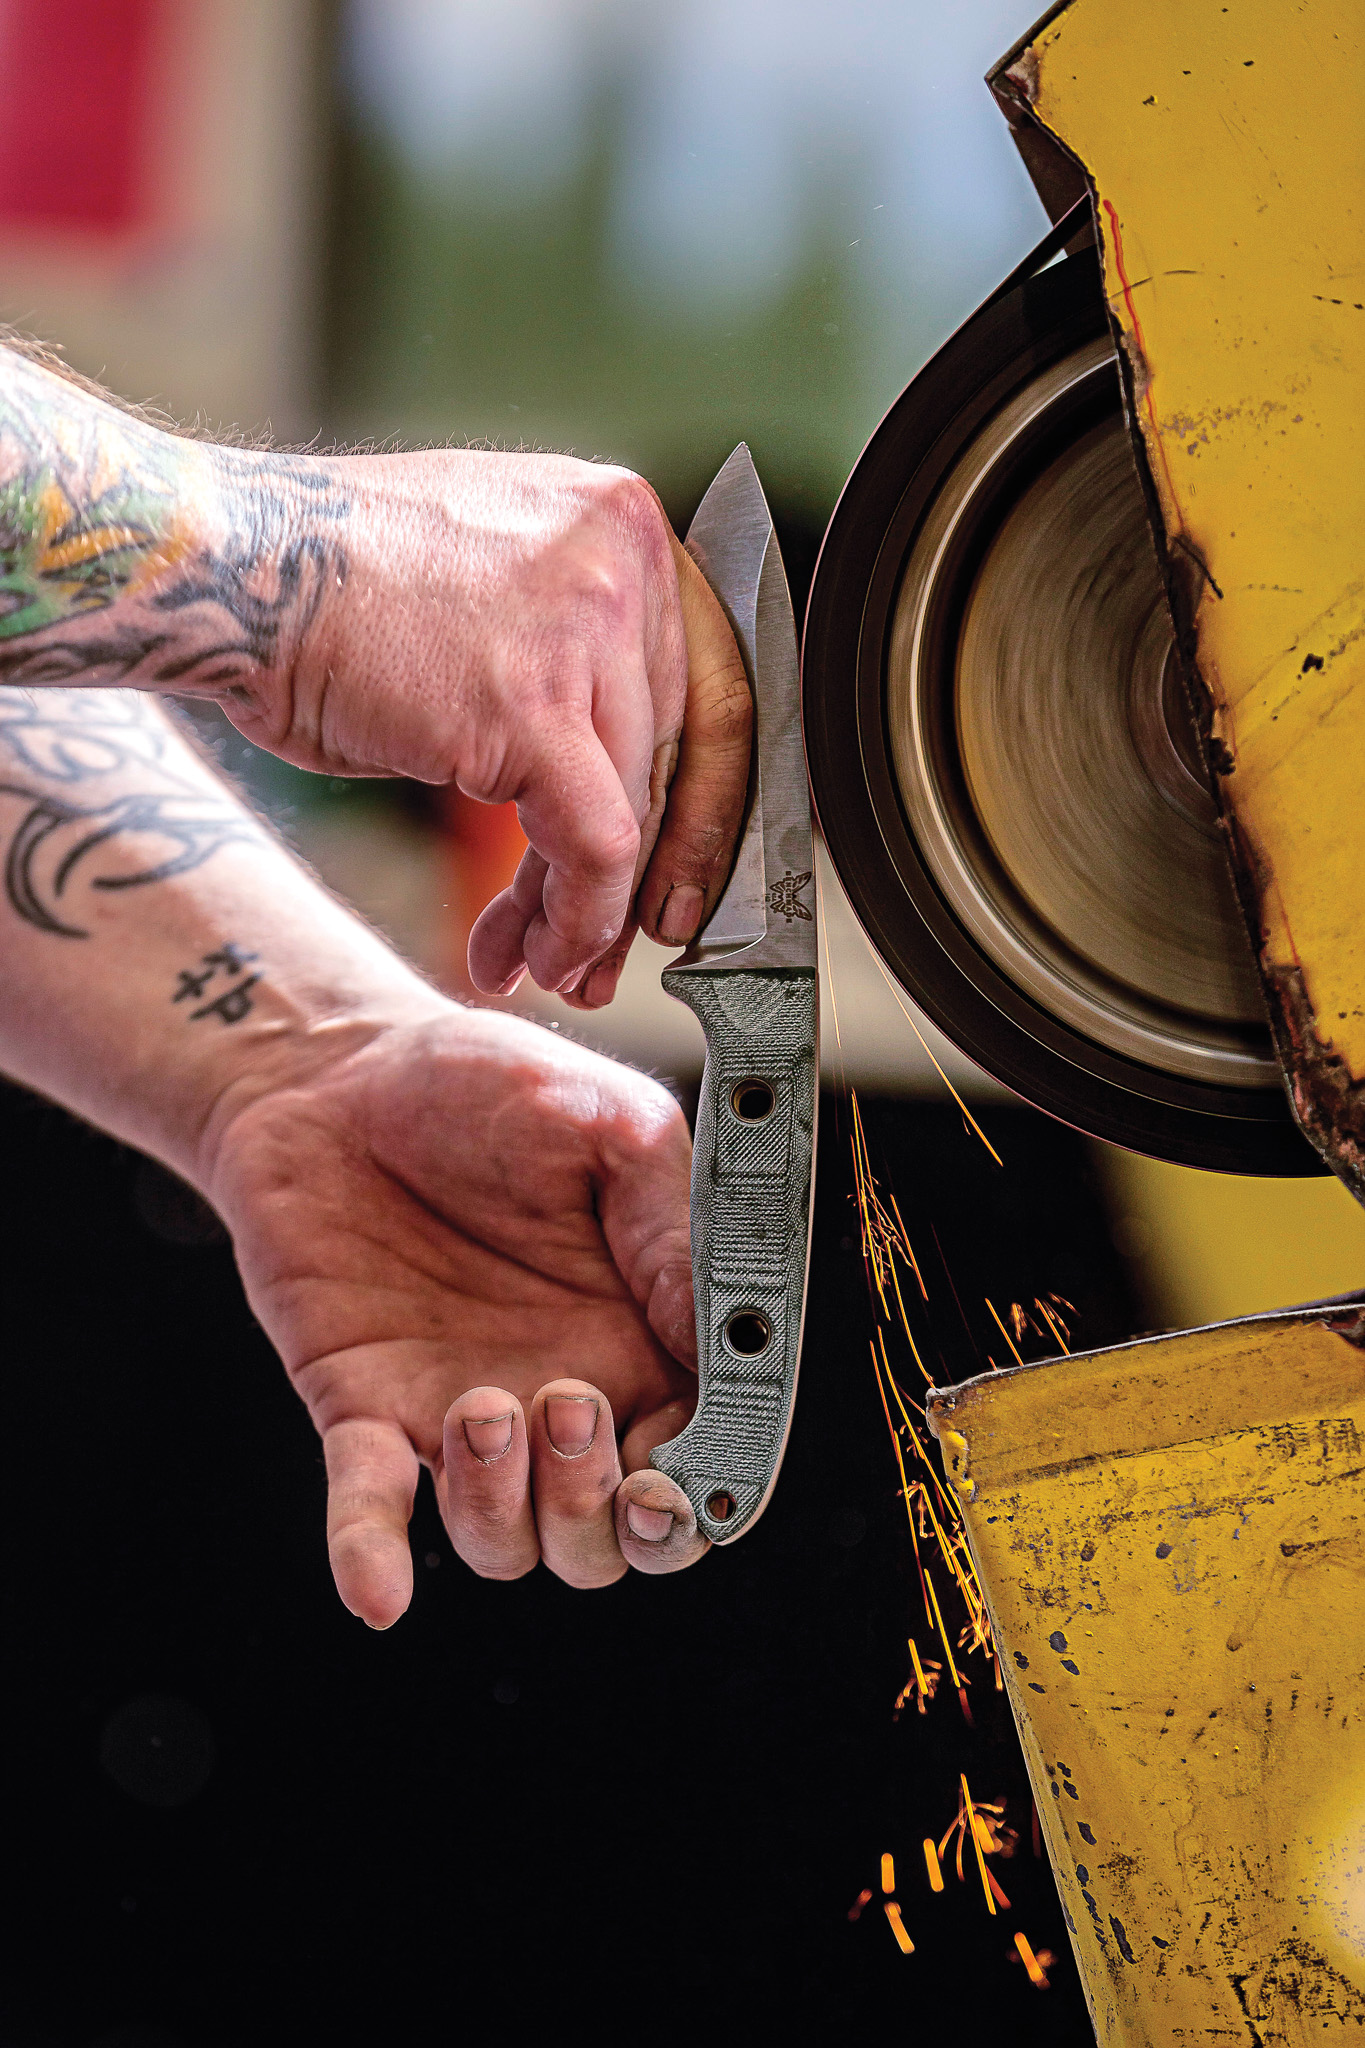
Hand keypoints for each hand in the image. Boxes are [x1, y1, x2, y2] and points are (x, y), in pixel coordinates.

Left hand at [206, 1003, 708, 1621]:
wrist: (332, 1067)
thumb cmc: (484, 1083)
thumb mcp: (607, 1129)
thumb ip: (674, 1229)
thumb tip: (727, 1340)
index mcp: (645, 1333)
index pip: (706, 1453)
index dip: (708, 1484)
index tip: (688, 1468)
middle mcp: (564, 1391)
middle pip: (614, 1540)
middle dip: (607, 1516)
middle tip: (572, 1407)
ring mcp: (462, 1413)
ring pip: (510, 1544)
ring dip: (507, 1506)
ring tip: (482, 1403)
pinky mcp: (364, 1408)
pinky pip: (371, 1511)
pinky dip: (372, 1557)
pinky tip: (378, 1590)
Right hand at [241, 450, 751, 1004]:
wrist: (228, 573)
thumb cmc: (330, 592)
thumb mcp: (495, 594)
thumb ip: (577, 664)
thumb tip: (619, 793)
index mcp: (621, 521)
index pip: (710, 684)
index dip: (706, 802)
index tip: (681, 880)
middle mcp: (623, 558)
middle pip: (687, 753)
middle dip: (651, 875)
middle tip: (617, 948)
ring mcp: (586, 622)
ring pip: (638, 807)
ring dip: (595, 912)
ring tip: (553, 965)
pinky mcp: (533, 701)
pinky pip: (595, 841)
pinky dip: (577, 914)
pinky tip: (537, 953)